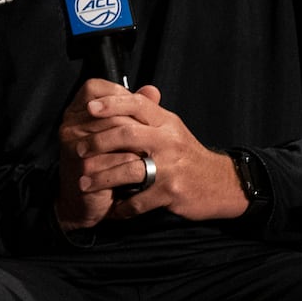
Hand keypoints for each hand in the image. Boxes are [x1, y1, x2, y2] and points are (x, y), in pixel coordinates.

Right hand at [56, 78, 137, 229]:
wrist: (84, 201)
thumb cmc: (103, 164)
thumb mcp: (116, 133)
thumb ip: (132, 110)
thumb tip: (152, 90)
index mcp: (74, 114)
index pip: (93, 88)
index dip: (117, 94)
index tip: (136, 109)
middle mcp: (70, 126)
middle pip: (113, 112)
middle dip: (138, 126)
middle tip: (153, 138)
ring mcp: (75, 146)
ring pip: (119, 134)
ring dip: (140, 146)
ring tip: (149, 155)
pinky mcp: (85, 168)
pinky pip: (121, 160)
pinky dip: (137, 166)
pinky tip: (143, 172)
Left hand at [76, 84, 247, 221]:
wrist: (223, 184)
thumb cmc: (187, 154)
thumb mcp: (172, 129)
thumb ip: (148, 113)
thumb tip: (123, 91)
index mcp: (167, 123)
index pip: (137, 104)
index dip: (112, 103)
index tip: (89, 108)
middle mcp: (169, 141)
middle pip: (126, 133)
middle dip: (98, 141)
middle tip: (78, 150)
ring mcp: (171, 168)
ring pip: (128, 169)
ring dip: (101, 178)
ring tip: (83, 183)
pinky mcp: (172, 192)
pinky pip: (139, 200)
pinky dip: (122, 207)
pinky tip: (112, 209)